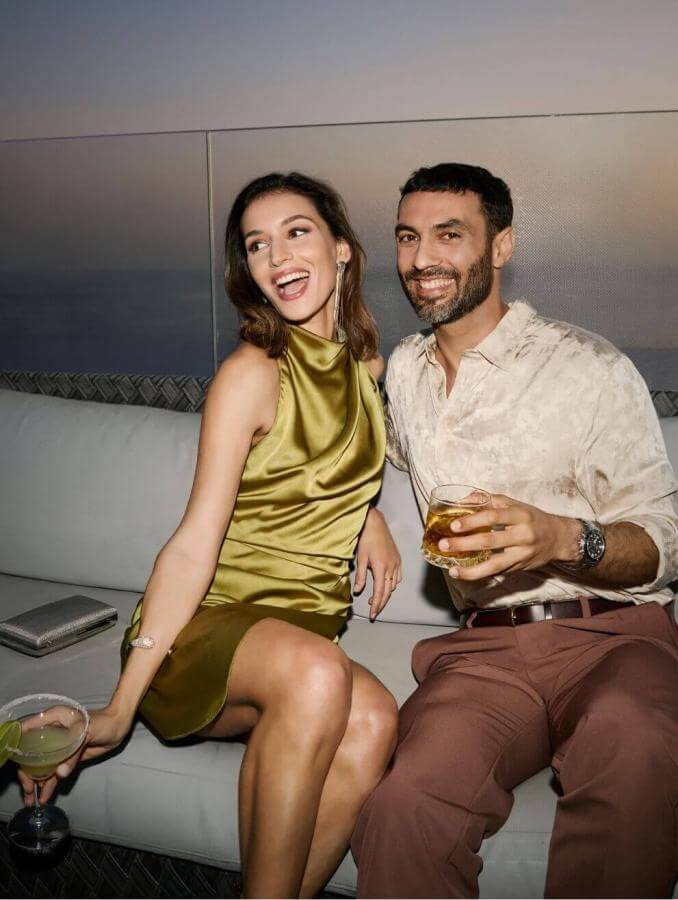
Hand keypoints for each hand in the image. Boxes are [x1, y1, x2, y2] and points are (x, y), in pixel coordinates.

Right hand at [18, 705, 131, 805]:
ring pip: (41, 766)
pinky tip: (44, 796)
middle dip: (27, 774)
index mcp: (52, 718)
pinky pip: (54, 772)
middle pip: (31, 754)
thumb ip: (73, 753)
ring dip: (36, 783)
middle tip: (28, 790)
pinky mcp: (66, 757)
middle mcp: (51, 732)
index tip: (19, 766)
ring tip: (32, 800)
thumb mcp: (87, 733)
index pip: (28, 734)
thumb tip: (60, 773)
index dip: (20, 749)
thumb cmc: (103, 721)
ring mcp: (58, 746)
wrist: (118, 727)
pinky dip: (49, 783)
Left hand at [354, 508, 401, 619]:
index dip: (376, 604)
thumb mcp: (360, 558)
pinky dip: (392, 584)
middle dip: (381, 603)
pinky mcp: (398, 559)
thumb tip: (358, 591)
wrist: (375, 524)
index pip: (379, 592)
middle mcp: (391, 566)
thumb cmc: (366, 539)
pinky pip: (397, 577)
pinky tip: (386, 585)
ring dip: (385, 594)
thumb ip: (360, 576)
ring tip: (375, 599)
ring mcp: (396, 563)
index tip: (372, 614)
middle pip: (388, 591)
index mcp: (381, 567)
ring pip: (393, 585)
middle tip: (374, 612)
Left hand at [439, 494, 579, 580]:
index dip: (473, 521)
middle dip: (464, 544)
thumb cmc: (533, 518)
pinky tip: (465, 573)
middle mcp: (522, 536)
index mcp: (520, 515)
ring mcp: (522, 555)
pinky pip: (498, 572)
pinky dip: (480, 574)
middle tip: (444, 545)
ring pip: (495, 565)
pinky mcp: (520, 568)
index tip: (454, 525)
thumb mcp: (515, 504)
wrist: (559, 539)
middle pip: (490, 541)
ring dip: (471, 570)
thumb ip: (490, 500)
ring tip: (453, 570)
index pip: (494, 516)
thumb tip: (464, 499)